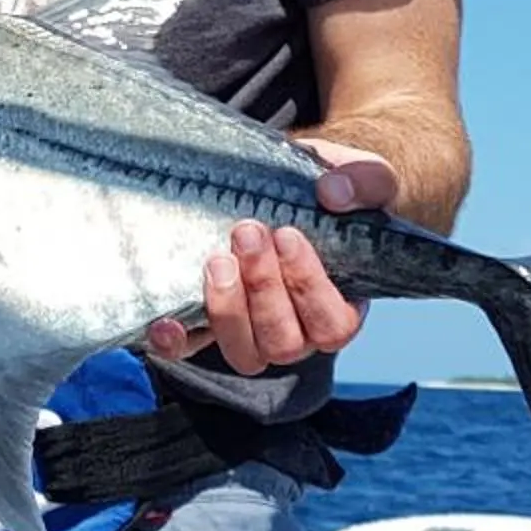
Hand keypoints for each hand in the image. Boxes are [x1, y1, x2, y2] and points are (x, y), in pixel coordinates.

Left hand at [146, 138, 388, 372]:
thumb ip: (365, 183)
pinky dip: (178, 341)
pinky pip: (194, 349)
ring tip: (217, 259)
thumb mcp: (365, 179)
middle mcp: (300, 333)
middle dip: (263, 287)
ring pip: (245, 352)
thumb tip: (333, 194)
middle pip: (285, 341)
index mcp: (340, 307)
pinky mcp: (213, 327)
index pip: (332, 324)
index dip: (309, 286)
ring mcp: (254, 335)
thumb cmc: (334, 194)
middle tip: (247, 232)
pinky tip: (165, 322)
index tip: (288, 235)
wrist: (292, 191)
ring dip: (228, 308)